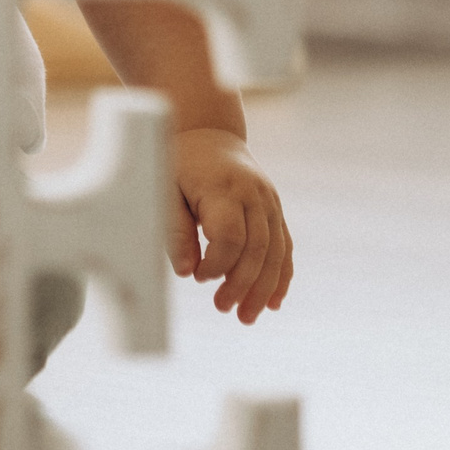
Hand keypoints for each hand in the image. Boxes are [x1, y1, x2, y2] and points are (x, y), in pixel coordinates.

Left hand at [167, 127, 291, 323]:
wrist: (208, 133)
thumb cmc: (178, 163)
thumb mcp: (165, 188)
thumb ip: (175, 229)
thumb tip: (186, 272)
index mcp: (223, 188)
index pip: (230, 235)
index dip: (217, 264)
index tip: (198, 277)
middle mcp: (254, 195)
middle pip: (258, 248)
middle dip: (242, 284)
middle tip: (223, 309)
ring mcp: (269, 202)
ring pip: (276, 252)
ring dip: (264, 288)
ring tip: (246, 317)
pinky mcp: (275, 210)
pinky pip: (285, 247)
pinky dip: (281, 276)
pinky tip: (273, 302)